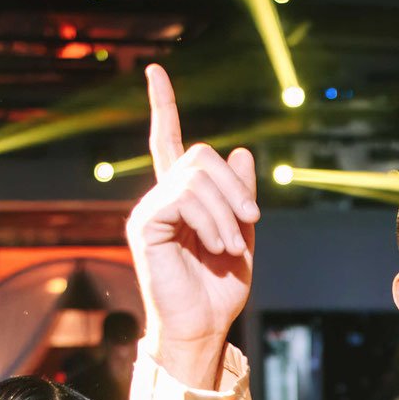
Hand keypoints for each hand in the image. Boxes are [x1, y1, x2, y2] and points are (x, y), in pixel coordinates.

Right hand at [126, 64, 258, 386]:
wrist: (204, 327)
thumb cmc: (219, 290)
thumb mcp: (241, 235)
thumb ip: (240, 195)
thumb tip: (240, 150)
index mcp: (181, 199)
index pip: (168, 143)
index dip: (163, 107)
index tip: (155, 71)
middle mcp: (160, 198)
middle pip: (199, 156)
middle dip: (234, 187)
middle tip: (251, 223)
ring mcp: (149, 210)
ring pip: (195, 177)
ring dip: (227, 211)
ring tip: (232, 247)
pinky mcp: (146, 224)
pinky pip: (184, 198)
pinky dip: (211, 220)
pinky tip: (219, 246)